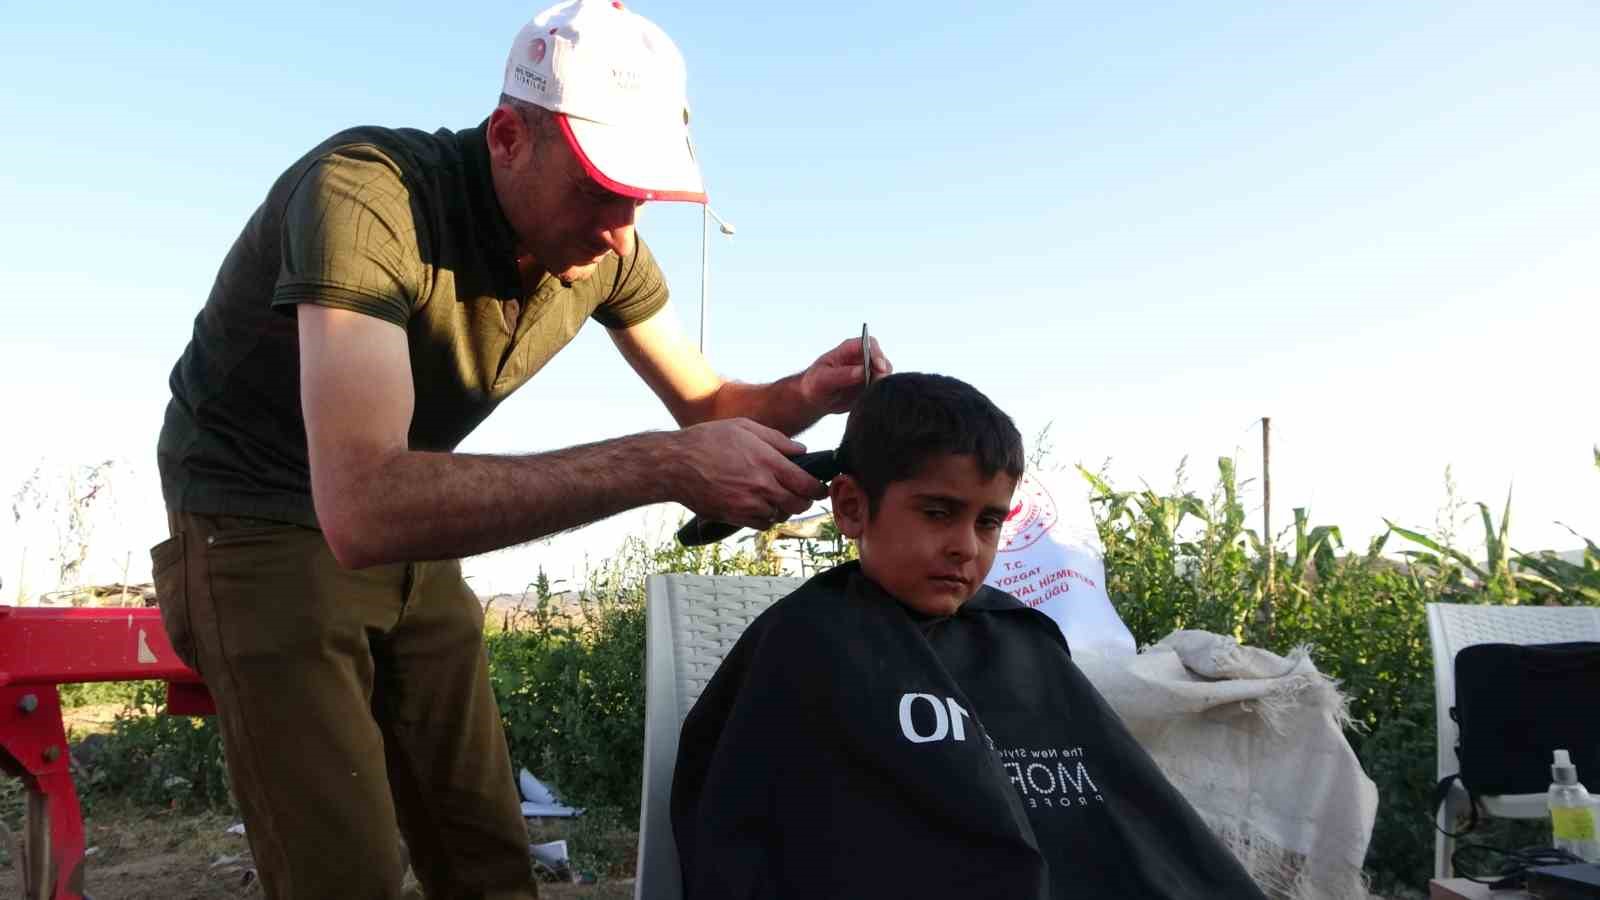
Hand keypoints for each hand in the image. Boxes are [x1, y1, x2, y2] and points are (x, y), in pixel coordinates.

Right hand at [670, 419, 830, 528]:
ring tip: (778, 497)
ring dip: (784, 508)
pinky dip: (766, 517)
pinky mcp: (735, 517)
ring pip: (780, 516)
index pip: (807, 484)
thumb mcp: (745, 427)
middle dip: (805, 501)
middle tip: (803, 494)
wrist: (675, 464)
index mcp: (768, 463)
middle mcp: (762, 487)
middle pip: (798, 504)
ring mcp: (748, 505)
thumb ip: (777, 440)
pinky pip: (762, 524)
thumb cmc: (707, 441)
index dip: (819, 489)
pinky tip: (760, 504)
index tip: (821, 488)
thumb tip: (801, 450)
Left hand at [797, 336, 892, 415]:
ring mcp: (868, 372)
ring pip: (884, 376)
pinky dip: (878, 394)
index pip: (870, 344)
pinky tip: (867, 401)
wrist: (814, 399)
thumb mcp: (822, 379)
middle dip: (883, 373)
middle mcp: (862, 358)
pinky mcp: (869, 386)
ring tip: (867, 395)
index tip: (879, 368)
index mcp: (850, 349)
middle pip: (882, 360)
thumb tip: (862, 371)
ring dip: (881, 385)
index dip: (877, 354)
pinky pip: (880, 389)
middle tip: (877, 385)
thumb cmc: (814, 384)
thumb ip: (841, 375)